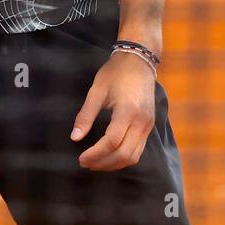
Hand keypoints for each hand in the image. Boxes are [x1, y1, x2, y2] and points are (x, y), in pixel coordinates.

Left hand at [71, 51, 156, 170]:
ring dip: (114, 164)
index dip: (95, 154)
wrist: (139, 61)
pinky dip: (123, 158)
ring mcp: (148, 125)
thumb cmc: (115, 73)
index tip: (81, 158)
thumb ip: (85, 115)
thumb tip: (75, 137)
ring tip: (96, 163)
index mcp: (127, 111)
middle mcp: (141, 121)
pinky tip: (109, 156)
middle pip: (124, 154)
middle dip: (103, 163)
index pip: (112, 142)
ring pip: (133, 156)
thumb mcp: (96, 90)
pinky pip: (138, 150)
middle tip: (85, 163)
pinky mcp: (149, 126)